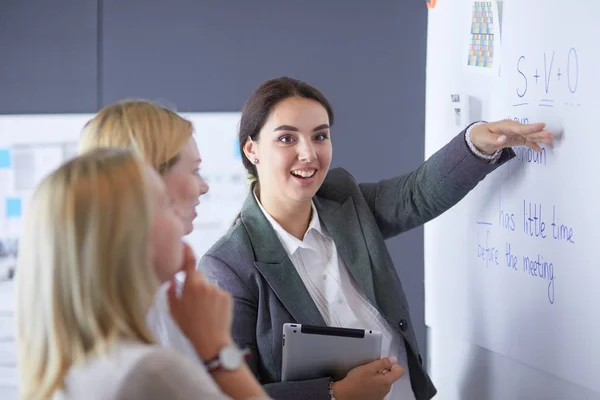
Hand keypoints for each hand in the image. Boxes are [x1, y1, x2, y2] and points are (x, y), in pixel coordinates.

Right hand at [167, 242, 233, 360]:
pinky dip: (215, 299)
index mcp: (191, 285)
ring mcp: (218, 289)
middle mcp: (206, 284)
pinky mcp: (227, 296)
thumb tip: (170, 280)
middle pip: (199, 277)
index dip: (187, 252)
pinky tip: (212, 312)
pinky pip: (218, 293)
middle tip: (192, 301)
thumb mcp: (174, 310)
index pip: (190, 263)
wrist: (211, 340)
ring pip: (209, 286)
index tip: (185, 244)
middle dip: (195, 284)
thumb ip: (170, 292)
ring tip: (203, 311)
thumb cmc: (189, 327)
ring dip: (206, 294)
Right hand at [331, 357, 404, 399]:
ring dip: (378, 377)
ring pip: (384, 383)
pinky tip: (365, 383)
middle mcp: (387, 390)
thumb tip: (394, 359)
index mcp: (387, 381)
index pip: (400, 371)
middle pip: (391, 376)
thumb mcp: (369, 367)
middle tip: (372, 367)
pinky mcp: (375, 398)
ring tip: (367, 375)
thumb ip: (383, 363)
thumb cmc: (356, 381)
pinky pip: (379, 389)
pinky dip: (374, 384)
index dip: (394, 364)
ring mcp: (381, 395)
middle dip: (384, 370)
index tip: (385, 362)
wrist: (345, 394)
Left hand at [470, 119, 552, 154]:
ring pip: (529, 135)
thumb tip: (503, 139)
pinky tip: (539, 149)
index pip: (519, 128)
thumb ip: (494, 139)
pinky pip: (525, 141)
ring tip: (550, 140)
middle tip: (550, 135)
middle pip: (527, 131)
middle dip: (538, 133)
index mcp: (506, 126)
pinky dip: (532, 144)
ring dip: (539, 138)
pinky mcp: (515, 138)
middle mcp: (512, 128)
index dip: (530, 128)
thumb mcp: (484, 138)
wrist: (478, 136)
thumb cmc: (481, 135)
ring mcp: (515, 133)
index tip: (542, 126)